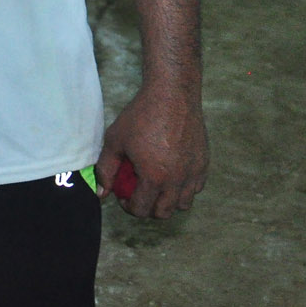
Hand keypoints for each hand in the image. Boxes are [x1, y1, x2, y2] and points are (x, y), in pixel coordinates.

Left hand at [97, 87, 207, 218]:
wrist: (172, 94)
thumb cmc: (141, 115)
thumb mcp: (115, 140)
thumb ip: (105, 169)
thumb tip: (102, 193)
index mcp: (154, 177)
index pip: (141, 209)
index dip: (128, 206)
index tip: (123, 195)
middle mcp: (177, 179)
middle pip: (163, 213)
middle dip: (148, 208)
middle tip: (139, 193)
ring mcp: (193, 172)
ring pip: (182, 204)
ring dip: (167, 200)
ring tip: (156, 185)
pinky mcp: (203, 163)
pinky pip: (196, 188)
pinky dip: (184, 188)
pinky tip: (171, 173)